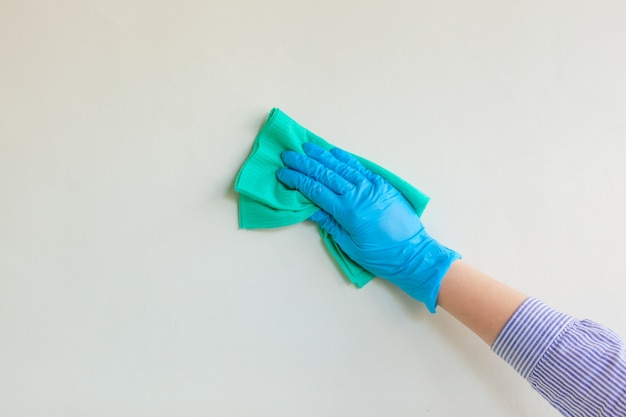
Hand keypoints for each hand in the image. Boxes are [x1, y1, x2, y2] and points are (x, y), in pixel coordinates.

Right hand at [277, 142, 459, 311]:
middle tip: (288, 155)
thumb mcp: (350, 246)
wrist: (413, 253)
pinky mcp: (382, 184)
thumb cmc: (380, 256)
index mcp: (346, 212)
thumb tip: (311, 209)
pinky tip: (334, 152)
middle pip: (325, 174)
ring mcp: (371, 186)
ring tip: (307, 148)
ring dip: (322, 156)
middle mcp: (357, 194)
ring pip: (342, 167)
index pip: (315, 190)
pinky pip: (360, 167)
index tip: (283, 172)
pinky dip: (346, 159)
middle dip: (305, 164)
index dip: (297, 180)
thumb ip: (330, 225)